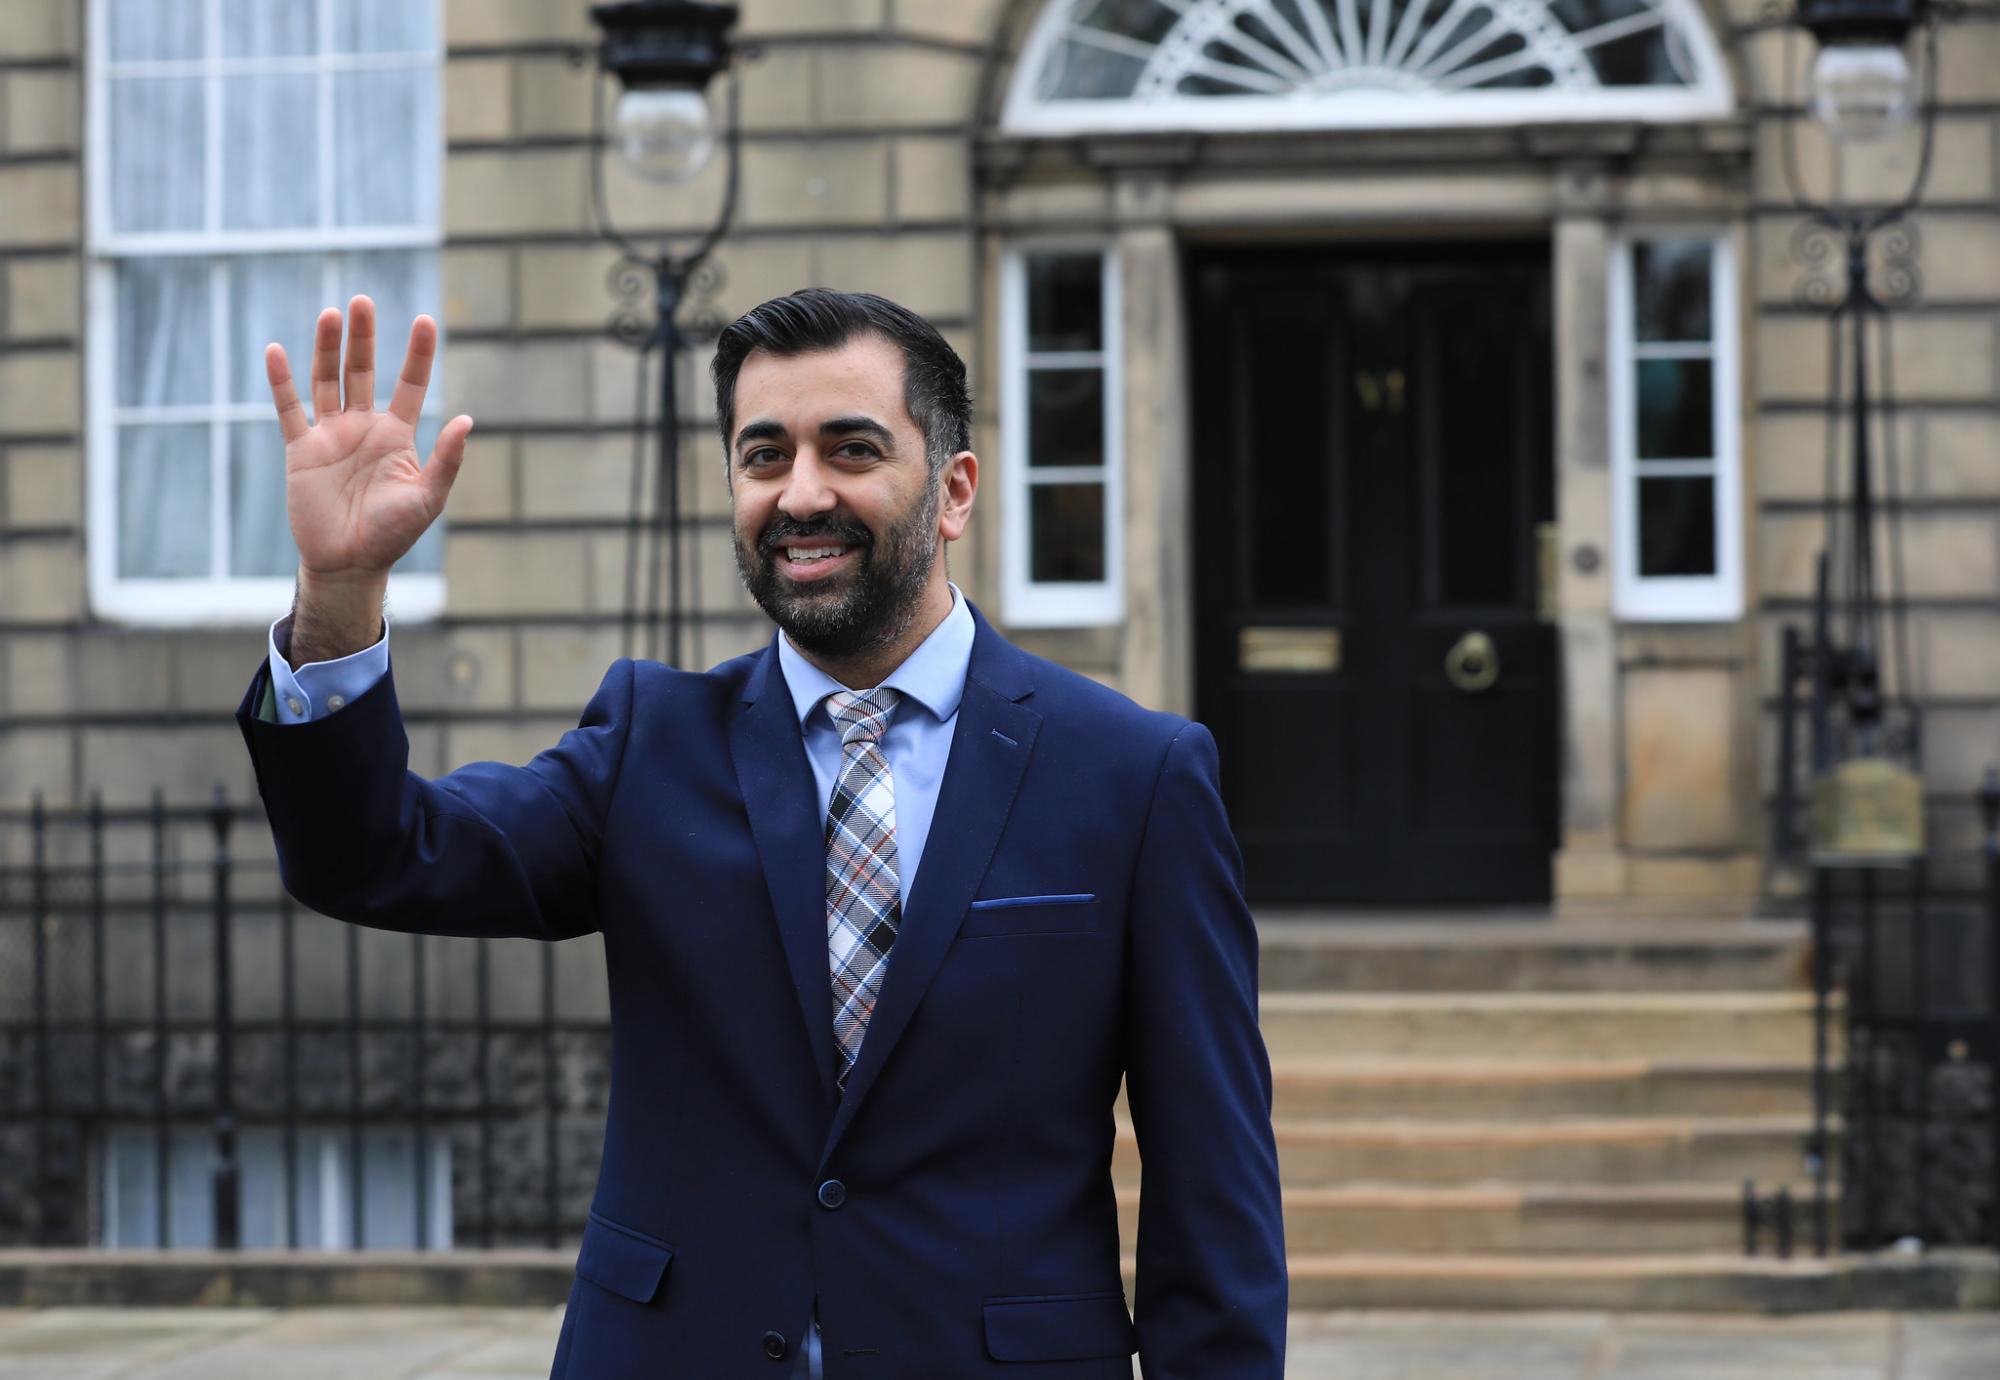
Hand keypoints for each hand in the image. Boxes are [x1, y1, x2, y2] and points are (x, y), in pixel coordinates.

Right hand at [265, 295, 472, 584]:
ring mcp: (331, 436)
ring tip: (331, 314)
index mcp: (397, 436)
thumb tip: (468, 421)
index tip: (425, 320)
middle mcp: (363, 428)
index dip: (418, 354)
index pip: (410, 384)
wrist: (350, 563)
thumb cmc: (393, 534)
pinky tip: (277, 352)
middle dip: (363, 337)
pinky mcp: (301, 450)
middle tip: (363, 301)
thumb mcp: (427, 497)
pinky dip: (281, 382)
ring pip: (327, 381)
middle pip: (362, 371)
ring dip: (328, 348)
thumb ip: (447, 460)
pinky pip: (289, 410)